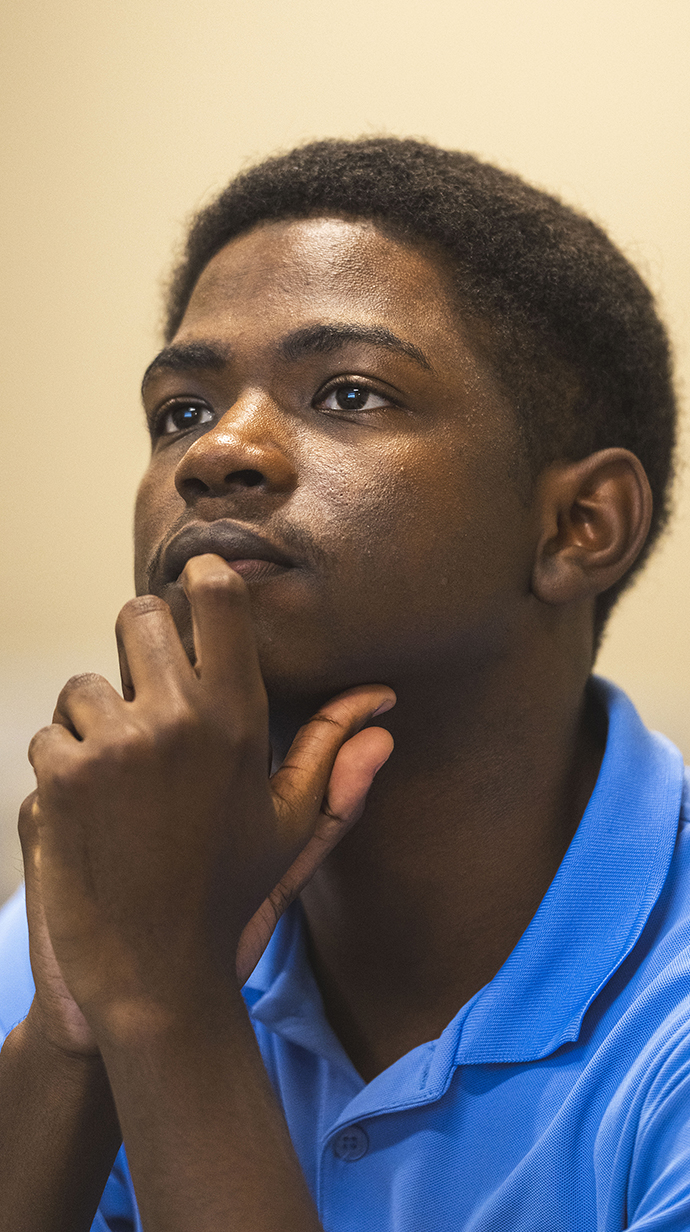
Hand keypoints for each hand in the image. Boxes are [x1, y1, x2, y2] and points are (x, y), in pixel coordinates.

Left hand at [27, 555, 394, 1039]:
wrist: (154, 975)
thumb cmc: (228, 896)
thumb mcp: (290, 826)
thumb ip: (333, 756)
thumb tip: (382, 707)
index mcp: (238, 721)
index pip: (217, 599)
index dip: (202, 580)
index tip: (198, 585)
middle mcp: (178, 719)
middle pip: (142, 617)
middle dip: (141, 647)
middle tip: (149, 695)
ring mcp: (116, 746)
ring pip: (85, 682)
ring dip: (95, 719)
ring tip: (120, 778)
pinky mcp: (63, 776)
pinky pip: (50, 734)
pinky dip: (62, 766)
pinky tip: (90, 813)